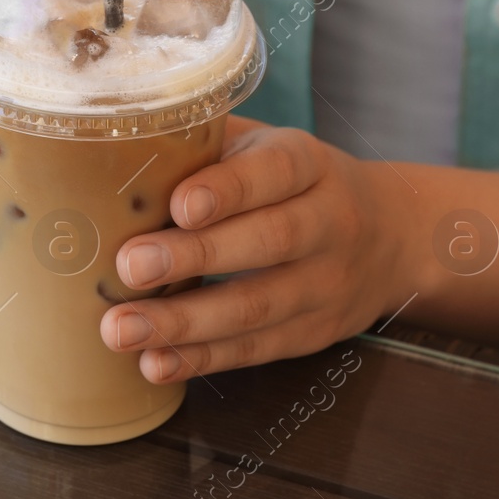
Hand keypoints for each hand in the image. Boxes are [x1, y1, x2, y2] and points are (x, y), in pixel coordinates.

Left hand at [98, 117, 421, 382]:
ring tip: (121, 329)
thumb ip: (204, 142)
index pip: (276, 172)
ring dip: (184, 323)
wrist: (389, 236)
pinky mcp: (313, 333)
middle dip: (195, 257)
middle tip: (130, 266)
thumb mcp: (264, 145)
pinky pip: (255, 349)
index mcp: (308, 163)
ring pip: (257, 307)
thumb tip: (109, 136)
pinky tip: (154, 363)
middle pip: (268, 242)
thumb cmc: (288, 181)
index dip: (229, 190)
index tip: (179, 206)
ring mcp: (325, 284)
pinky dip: (201, 359)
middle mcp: (328, 222)